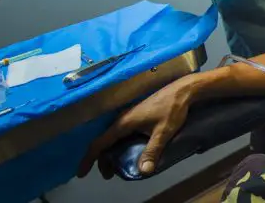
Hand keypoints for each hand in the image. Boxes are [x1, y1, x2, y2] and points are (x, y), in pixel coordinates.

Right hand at [77, 77, 194, 178]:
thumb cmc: (172, 109)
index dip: (89, 159)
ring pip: (112, 137)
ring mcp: (129, 116)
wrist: (183, 90)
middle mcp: (123, 119)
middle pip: (104, 142)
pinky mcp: (137, 115)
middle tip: (108, 175)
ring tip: (116, 166)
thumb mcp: (163, 132)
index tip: (81, 173)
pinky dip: (118, 144)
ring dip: (110, 152)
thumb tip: (143, 171)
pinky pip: (121, 133)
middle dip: (101, 159)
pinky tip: (127, 151)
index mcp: (124, 123)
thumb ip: (152, 151)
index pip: (99, 143)